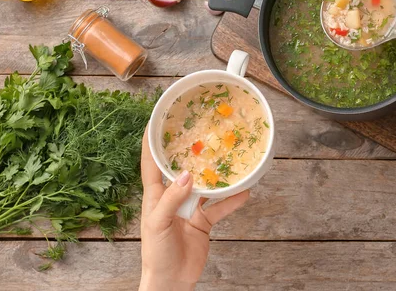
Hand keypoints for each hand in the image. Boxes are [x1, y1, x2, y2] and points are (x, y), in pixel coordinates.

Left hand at [139, 130, 249, 290]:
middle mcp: (172, 196)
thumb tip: (188, 175)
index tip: (156, 120)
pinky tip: (244, 191)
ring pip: (205, 185)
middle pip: (181, 168)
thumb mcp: (158, 224)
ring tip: (230, 158)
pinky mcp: (203, 221)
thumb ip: (171, 199)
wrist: (171, 281)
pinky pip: (219, 206)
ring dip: (216, 175)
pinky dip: (232, 200)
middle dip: (189, 151)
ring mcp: (188, 208)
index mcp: (155, 194)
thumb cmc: (156, 253)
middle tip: (202, 132)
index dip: (151, 141)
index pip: (151, 162)